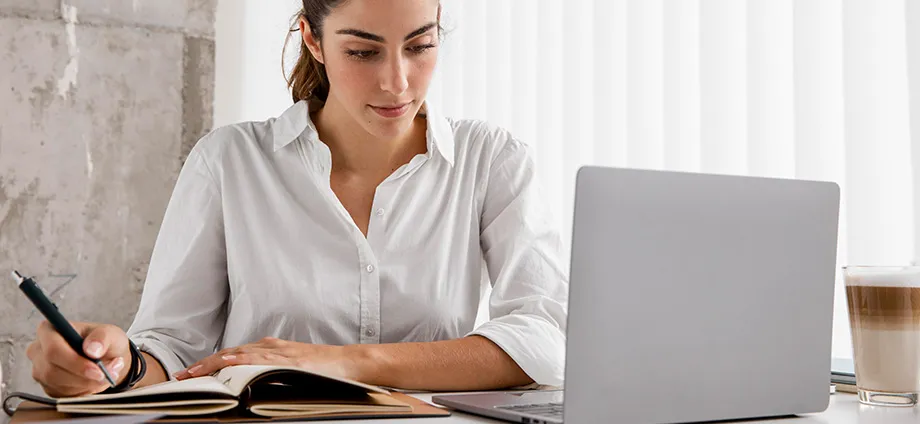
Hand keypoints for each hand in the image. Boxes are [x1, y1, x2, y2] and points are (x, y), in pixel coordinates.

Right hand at [27, 321, 130, 397]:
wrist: (106, 357)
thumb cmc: (104, 341)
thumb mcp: (109, 333)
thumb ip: (102, 337)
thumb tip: (92, 349)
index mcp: (49, 330)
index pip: (53, 349)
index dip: (74, 362)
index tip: (97, 370)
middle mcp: (39, 350)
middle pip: (52, 371)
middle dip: (83, 377)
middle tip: (107, 376)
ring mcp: (41, 370)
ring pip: (58, 385)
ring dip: (86, 384)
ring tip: (105, 375)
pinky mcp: (47, 386)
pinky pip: (63, 395)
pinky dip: (83, 391)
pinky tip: (93, 381)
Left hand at [173, 337, 365, 380]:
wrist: (351, 362)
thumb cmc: (325, 369)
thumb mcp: (293, 369)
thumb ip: (272, 373)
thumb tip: (248, 387)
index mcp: (269, 350)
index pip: (232, 356)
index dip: (208, 364)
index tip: (189, 375)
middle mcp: (270, 348)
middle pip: (229, 354)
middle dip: (202, 366)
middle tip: (180, 377)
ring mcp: (279, 353)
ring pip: (239, 356)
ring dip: (213, 364)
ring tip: (193, 374)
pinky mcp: (289, 360)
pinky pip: (260, 359)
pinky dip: (241, 361)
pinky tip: (227, 364)